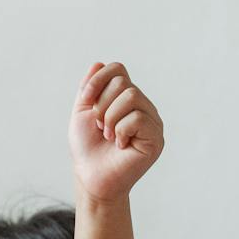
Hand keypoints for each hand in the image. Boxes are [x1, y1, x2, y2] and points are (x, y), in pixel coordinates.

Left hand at [69, 61, 163, 204]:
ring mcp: (152, 122)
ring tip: (109, 136)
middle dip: (102, 105)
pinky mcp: (156, 138)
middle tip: (101, 127)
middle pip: (122, 83)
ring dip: (110, 118)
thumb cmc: (87, 147)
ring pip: (131, 97)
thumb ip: (90, 87)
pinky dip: (121, 130)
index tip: (87, 102)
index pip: (117, 70)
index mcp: (127, 98)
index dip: (98, 81)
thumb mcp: (82, 111)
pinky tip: (121, 145)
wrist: (91, 176)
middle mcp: (143, 106)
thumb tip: (98, 62)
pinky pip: (137, 118)